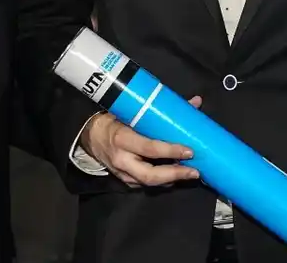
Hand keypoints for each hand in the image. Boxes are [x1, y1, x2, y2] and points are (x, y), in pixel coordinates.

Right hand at [81, 95, 203, 186]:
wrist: (91, 135)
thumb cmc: (115, 119)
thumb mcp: (133, 112)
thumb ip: (163, 110)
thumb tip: (195, 102)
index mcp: (123, 139)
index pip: (150, 148)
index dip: (171, 151)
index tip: (190, 151)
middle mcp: (121, 159)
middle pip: (150, 175)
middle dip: (175, 174)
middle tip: (194, 171)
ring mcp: (122, 173)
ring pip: (149, 183)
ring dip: (171, 179)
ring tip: (189, 174)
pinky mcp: (124, 181)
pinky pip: (145, 184)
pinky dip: (161, 181)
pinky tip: (174, 176)